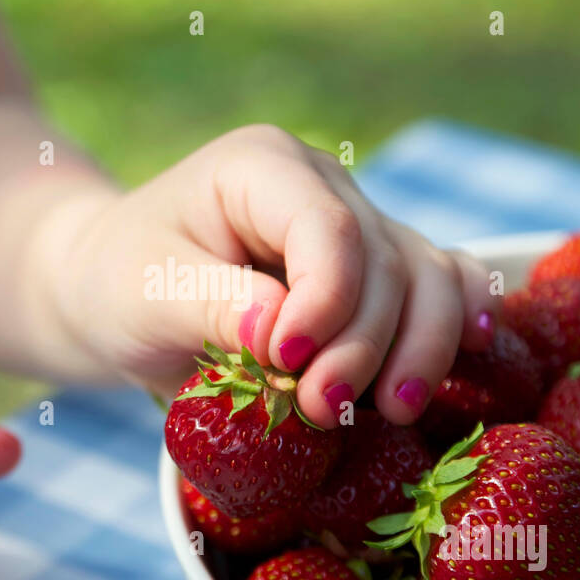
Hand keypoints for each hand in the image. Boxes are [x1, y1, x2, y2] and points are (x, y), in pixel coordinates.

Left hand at [52, 125, 496, 424]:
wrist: (114, 291)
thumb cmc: (118, 282)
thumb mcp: (140, 292)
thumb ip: (208, 303)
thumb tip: (279, 330)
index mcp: (261, 167)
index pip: (326, 229)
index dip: (326, 302)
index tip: (286, 362)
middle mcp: (323, 186)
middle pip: (386, 261)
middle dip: (366, 345)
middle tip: (320, 410)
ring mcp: (358, 226)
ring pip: (429, 278)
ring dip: (421, 349)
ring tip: (392, 412)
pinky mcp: (374, 274)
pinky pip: (442, 287)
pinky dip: (457, 323)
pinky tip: (466, 359)